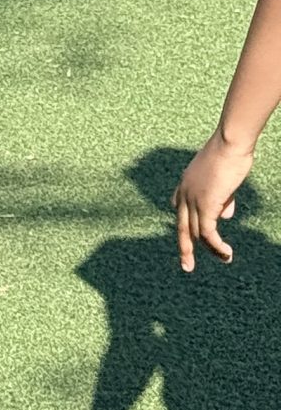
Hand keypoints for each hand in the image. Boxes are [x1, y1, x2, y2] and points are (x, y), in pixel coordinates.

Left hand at [173, 131, 251, 269]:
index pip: (179, 206)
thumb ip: (223, 198)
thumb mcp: (224, 179)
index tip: (190, 237)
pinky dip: (216, 246)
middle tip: (187, 265)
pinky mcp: (205, 205)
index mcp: (186, 183)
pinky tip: (226, 253)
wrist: (229, 144)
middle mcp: (184, 192)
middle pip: (182, 226)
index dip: (185, 222)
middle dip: (185, 248)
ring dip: (212, 249)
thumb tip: (226, 215)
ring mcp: (192, 199)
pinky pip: (208, 233)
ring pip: (197, 233)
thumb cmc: (231, 155)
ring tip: (225, 258)